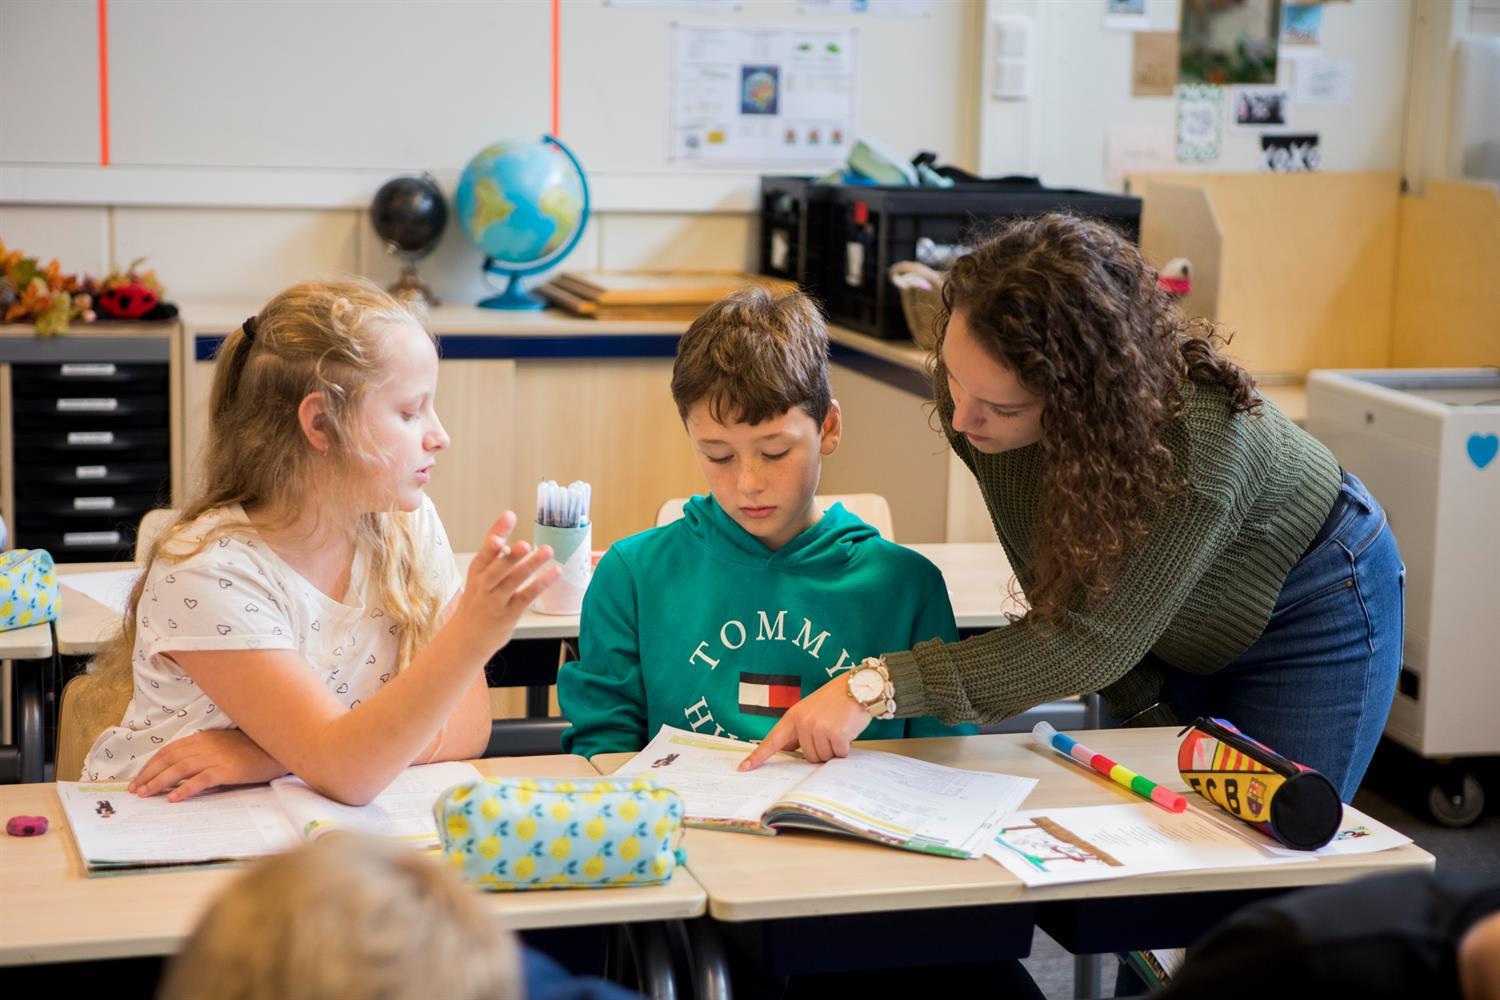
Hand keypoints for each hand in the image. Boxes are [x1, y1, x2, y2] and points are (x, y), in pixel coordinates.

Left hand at [128, 729, 289, 801]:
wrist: (278, 750)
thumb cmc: (252, 750)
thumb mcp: (224, 746)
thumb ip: (203, 753)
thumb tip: (181, 769)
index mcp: (203, 738)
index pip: (169, 750)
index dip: (150, 764)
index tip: (138, 778)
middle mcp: (205, 745)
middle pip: (169, 759)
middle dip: (148, 775)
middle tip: (135, 790)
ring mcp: (216, 756)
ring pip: (179, 768)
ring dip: (159, 782)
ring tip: (146, 795)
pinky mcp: (227, 770)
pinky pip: (201, 780)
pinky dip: (185, 789)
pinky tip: (173, 799)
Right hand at [450, 512, 561, 653]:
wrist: (466, 638)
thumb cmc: (477, 600)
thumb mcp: (479, 573)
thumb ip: (494, 546)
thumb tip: (507, 517)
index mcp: (476, 572)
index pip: (486, 550)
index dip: (496, 533)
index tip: (509, 517)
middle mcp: (484, 586)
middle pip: (497, 568)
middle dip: (510, 556)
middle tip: (525, 544)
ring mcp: (496, 601)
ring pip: (514, 582)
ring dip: (531, 566)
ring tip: (547, 551)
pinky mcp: (509, 614)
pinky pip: (526, 597)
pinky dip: (541, 584)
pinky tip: (555, 572)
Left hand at [739, 674, 871, 769]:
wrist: (858, 686)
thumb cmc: (836, 699)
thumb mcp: (810, 710)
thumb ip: (797, 730)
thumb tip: (786, 748)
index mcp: (793, 717)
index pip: (772, 741)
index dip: (757, 756)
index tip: (744, 768)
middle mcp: (803, 722)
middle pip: (808, 756)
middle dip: (821, 749)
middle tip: (830, 730)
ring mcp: (818, 728)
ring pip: (823, 758)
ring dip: (834, 749)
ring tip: (839, 728)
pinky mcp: (835, 734)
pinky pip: (838, 754)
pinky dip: (845, 747)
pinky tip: (847, 731)